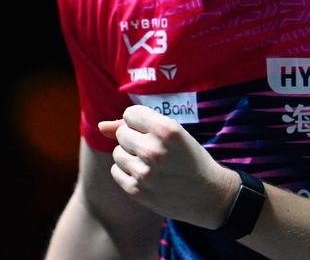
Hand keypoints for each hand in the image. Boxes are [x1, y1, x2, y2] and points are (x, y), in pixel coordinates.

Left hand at [98, 105, 239, 228]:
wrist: (209, 194)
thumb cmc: (190, 158)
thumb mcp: (173, 134)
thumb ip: (135, 125)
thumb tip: (100, 126)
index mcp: (166, 130)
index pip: (130, 114)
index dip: (139, 121)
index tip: (153, 130)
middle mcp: (154, 150)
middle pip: (121, 134)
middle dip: (134, 138)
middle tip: (154, 148)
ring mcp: (144, 172)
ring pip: (117, 153)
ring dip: (130, 155)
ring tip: (151, 162)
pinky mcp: (138, 191)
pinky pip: (116, 171)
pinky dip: (127, 172)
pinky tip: (145, 175)